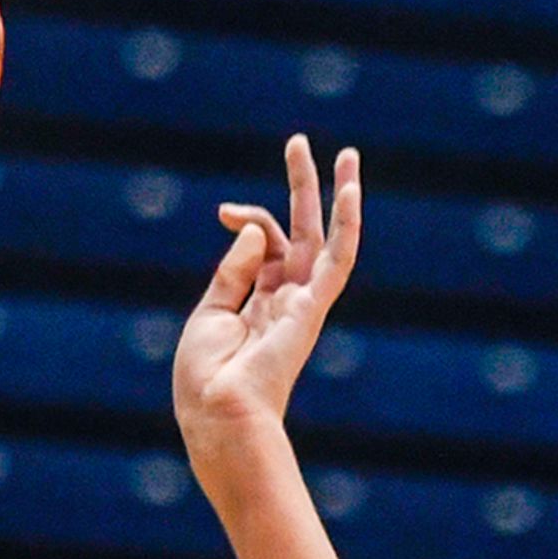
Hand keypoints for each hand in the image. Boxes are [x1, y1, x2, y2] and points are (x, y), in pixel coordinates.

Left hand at [174, 135, 360, 443]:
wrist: (218, 415)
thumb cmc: (207, 378)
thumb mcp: (209, 314)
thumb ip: (233, 270)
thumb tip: (253, 228)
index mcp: (260, 303)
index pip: (263, 245)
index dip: (247, 219)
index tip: (225, 212)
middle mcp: (287, 300)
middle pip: (301, 232)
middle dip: (301, 188)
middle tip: (298, 143)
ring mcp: (303, 304)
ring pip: (328, 239)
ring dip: (337, 196)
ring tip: (345, 154)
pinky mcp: (312, 309)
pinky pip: (338, 261)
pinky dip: (348, 226)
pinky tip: (351, 191)